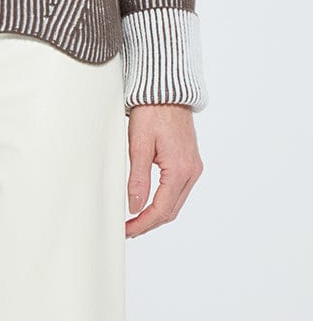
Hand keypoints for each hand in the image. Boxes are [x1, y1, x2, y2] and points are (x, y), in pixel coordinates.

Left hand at [125, 104, 203, 237]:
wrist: (166, 90)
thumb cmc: (152, 110)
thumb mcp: (139, 144)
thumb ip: (138, 178)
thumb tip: (135, 207)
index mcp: (180, 169)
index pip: (162, 209)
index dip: (143, 224)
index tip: (127, 230)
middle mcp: (192, 171)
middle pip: (171, 210)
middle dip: (149, 222)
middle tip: (128, 229)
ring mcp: (193, 166)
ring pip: (175, 201)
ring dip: (157, 213)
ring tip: (135, 219)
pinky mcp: (189, 161)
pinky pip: (178, 189)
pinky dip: (164, 200)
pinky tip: (149, 201)